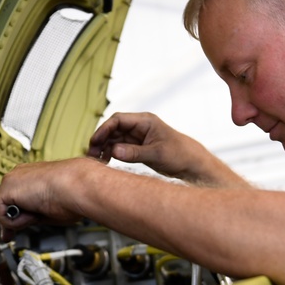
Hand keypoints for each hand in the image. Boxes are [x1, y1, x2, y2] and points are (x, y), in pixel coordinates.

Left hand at [0, 158, 92, 229]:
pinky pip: (0, 214)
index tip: (13, 229)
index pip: (12, 198)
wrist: (77, 186)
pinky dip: (14, 222)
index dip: (12, 215)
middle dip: (6, 222)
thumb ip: (32, 213)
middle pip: (1, 203)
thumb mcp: (47, 207)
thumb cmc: (72, 195)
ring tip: (36, 216)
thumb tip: (25, 222)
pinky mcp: (7, 188)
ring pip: (0, 210)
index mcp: (31, 177)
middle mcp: (19, 176)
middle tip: (8, 237)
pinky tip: (31, 216)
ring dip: (16, 221)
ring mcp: (12, 181)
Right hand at [87, 112, 246, 186]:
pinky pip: (119, 147)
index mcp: (145, 121)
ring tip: (96, 160)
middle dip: (101, 140)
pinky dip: (111, 153)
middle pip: (113, 129)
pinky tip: (105, 162)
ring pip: (114, 139)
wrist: (193, 165)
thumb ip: (134, 153)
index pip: (118, 120)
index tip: (95, 142)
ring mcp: (138, 137)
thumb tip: (113, 151)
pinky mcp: (138, 147)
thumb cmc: (180, 155)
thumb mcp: (157, 155)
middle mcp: (140, 126)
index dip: (104, 129)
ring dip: (104, 148)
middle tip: (92, 154)